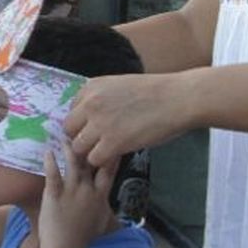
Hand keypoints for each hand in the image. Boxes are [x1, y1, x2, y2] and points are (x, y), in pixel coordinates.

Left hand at [38, 143, 118, 247]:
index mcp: (100, 196)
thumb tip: (117, 211)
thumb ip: (108, 211)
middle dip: (92, 146)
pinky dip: (51, 162)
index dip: (112, 155)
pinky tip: (48, 151)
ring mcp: (72, 192)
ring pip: (73, 165)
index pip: (109, 171)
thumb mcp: (103, 224)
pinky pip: (53, 175)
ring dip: (70, 149)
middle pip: (92, 163)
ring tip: (66, 134)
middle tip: (90, 129)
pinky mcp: (55, 195)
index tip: (114, 140)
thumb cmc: (84, 238)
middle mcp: (88, 191)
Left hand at [64, 72, 194, 166]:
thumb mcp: (119, 86)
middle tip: (99, 143)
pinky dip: (104, 161)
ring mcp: (99, 124)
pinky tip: (117, 155)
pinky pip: (94, 159)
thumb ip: (101, 99)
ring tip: (108, 150)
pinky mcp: (112, 142)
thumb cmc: (156, 92)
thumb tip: (90, 117)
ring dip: (91, 152)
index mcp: (90, 88)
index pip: (71, 112)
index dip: (82, 124)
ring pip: (78, 147)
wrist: (178, 98)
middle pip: (69, 130)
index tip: (94, 130)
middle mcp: (90, 104)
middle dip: (81, 138)